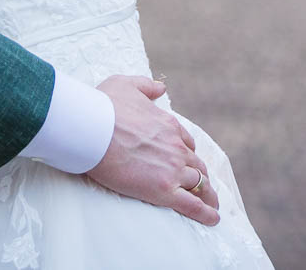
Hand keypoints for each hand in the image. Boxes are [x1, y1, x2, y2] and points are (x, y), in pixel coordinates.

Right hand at [87, 75, 219, 225]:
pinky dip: (205, 213)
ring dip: (207, 194)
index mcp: (169, 125)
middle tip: (205, 186)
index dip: (188, 153)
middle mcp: (175, 147)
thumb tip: (161, 87)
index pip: (186, 143)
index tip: (187, 161)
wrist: (91, 128)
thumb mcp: (127, 84)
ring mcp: (172, 169)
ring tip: (212, 205)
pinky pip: (192, 205)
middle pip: (196, 164)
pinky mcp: (162, 190)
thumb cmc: (104, 105)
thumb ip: (147, 86)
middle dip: (202, 175)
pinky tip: (213, 219)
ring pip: (198, 184)